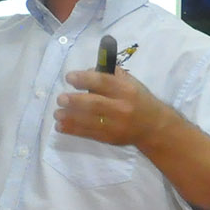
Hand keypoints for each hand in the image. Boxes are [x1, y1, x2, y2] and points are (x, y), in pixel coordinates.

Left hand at [55, 67, 170, 147]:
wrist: (153, 126)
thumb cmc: (138, 99)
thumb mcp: (130, 82)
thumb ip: (111, 75)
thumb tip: (87, 71)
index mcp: (126, 90)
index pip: (103, 82)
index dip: (85, 79)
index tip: (69, 78)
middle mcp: (122, 107)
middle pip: (95, 103)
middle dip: (75, 101)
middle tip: (60, 99)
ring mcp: (116, 125)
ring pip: (90, 120)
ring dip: (70, 117)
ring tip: (57, 113)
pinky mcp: (110, 138)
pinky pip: (89, 133)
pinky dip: (73, 130)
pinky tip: (60, 126)